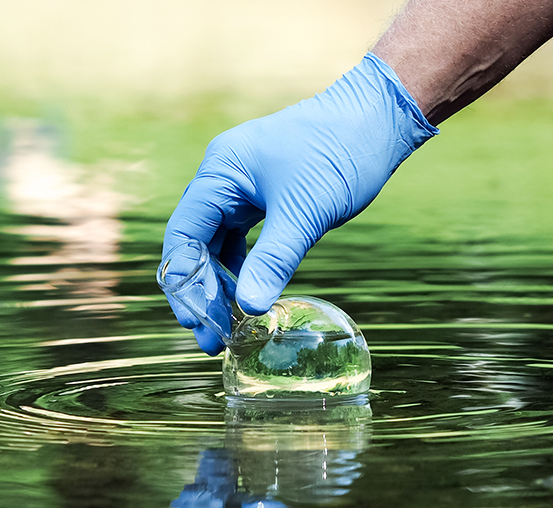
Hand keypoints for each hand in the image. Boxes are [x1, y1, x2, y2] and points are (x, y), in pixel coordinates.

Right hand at [163, 52, 437, 354]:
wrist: (377, 118)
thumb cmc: (339, 154)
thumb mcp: (304, 212)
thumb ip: (274, 259)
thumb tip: (250, 308)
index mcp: (220, 173)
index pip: (183, 234)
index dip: (185, 282)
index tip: (196, 323)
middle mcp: (223, 178)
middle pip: (194, 242)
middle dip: (201, 291)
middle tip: (211, 336)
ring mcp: (241, 187)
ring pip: (215, 242)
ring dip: (220, 282)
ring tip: (228, 324)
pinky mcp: (262, 196)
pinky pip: (238, 237)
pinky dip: (240, 266)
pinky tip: (246, 292)